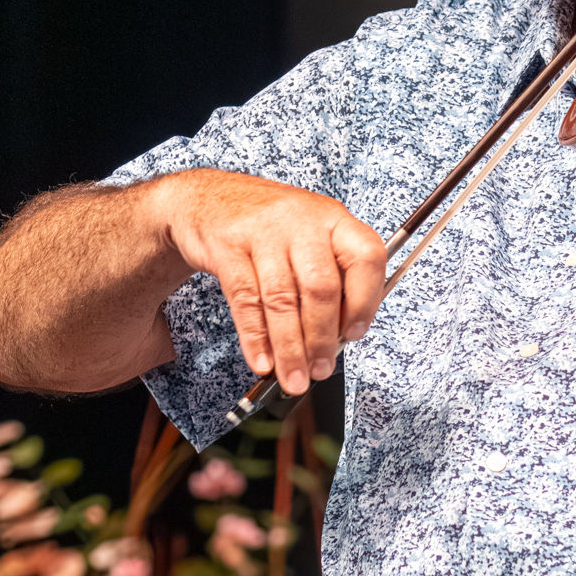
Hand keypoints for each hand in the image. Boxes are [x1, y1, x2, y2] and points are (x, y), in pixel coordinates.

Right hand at [163, 170, 386, 395]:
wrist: (209, 197)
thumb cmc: (270, 225)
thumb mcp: (311, 236)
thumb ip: (332, 277)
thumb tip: (343, 335)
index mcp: (334, 219)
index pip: (366, 257)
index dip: (366, 301)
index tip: (355, 335)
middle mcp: (302, 221)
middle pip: (320, 288)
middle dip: (321, 338)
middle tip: (321, 369)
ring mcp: (263, 232)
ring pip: (282, 300)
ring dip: (289, 348)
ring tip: (293, 378)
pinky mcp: (228, 247)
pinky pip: (245, 301)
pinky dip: (255, 338)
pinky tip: (262, 361)